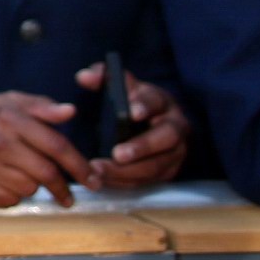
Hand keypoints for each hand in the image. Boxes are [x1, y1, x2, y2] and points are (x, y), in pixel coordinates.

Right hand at [0, 91, 90, 207]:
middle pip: (46, 173)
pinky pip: (9, 200)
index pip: (55, 145)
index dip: (79, 165)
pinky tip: (3, 182)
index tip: (92, 178)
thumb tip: (69, 111)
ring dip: (33, 186)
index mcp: (8, 118)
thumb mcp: (8, 102)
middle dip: (63, 186)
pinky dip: (13, 195)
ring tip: (21, 175)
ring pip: (29, 189)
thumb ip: (41, 106)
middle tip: (68, 193)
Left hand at [75, 63, 189, 189]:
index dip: (144, 106)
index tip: (131, 112)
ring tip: (100, 171)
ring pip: (157, 165)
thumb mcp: (120, 85)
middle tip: (117, 154)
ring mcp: (175, 152)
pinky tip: (105, 181)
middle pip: (165, 138)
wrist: (152, 124)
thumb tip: (84, 77)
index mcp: (161, 102)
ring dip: (129, 171)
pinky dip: (127, 182)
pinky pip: (149, 181)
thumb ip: (102, 77)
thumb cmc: (132, 102)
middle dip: (141, 147)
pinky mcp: (168, 171)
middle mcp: (175, 127)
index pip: (156, 101)